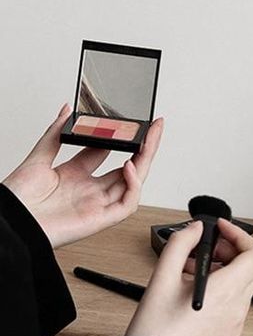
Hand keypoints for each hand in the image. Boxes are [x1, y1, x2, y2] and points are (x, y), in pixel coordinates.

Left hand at [2, 103, 162, 247]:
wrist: (10, 223)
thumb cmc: (16, 200)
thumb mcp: (37, 158)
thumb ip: (55, 134)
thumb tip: (67, 112)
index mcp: (74, 177)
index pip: (106, 155)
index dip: (121, 139)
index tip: (132, 123)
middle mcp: (89, 191)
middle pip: (127, 168)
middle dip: (145, 147)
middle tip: (155, 127)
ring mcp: (96, 205)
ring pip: (133, 183)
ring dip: (145, 161)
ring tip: (149, 141)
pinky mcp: (100, 219)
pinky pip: (127, 204)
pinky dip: (134, 185)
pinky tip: (130, 167)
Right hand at [125, 219, 252, 335]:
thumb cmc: (154, 333)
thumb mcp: (162, 278)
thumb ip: (180, 244)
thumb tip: (195, 230)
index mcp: (226, 291)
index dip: (240, 236)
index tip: (221, 230)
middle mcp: (237, 310)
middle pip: (248, 269)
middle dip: (228, 254)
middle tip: (203, 253)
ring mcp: (235, 329)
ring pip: (240, 290)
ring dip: (223, 275)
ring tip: (190, 278)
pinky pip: (232, 311)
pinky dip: (220, 297)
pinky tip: (194, 301)